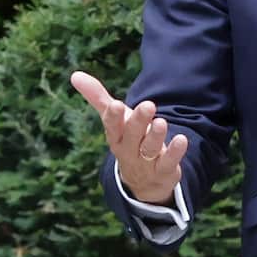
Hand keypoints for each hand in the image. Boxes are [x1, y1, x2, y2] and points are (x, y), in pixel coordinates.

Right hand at [71, 70, 186, 205]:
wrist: (142, 181)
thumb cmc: (127, 139)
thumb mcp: (114, 120)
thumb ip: (97, 97)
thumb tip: (74, 75)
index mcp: (116, 136)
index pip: (112, 126)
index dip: (113, 117)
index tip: (115, 104)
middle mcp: (129, 149)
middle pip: (132, 135)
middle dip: (139, 121)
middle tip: (148, 105)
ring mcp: (145, 161)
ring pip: (149, 149)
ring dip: (155, 136)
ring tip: (161, 122)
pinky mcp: (164, 169)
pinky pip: (168, 162)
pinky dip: (174, 152)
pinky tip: (182, 139)